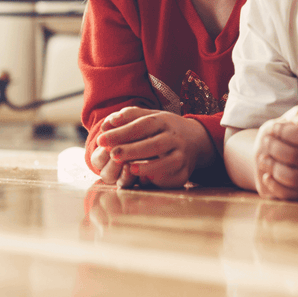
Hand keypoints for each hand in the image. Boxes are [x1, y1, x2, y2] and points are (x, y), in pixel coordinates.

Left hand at [96, 106, 214, 188]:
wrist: (196, 140)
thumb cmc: (164, 129)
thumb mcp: (151, 116)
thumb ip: (129, 117)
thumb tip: (107, 123)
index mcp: (164, 121)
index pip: (142, 125)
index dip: (122, 132)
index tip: (101, 138)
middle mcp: (175, 138)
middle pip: (155, 144)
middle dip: (132, 149)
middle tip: (112, 154)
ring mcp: (182, 155)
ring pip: (167, 162)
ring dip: (147, 166)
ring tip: (128, 168)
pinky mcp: (185, 172)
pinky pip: (174, 178)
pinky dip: (160, 180)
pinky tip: (146, 180)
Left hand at [254, 101, 297, 200]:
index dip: (283, 131)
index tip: (273, 126)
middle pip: (295, 157)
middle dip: (274, 147)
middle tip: (265, 140)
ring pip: (293, 178)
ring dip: (273, 167)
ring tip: (263, 157)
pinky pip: (293, 196)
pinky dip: (276, 186)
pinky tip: (267, 175)